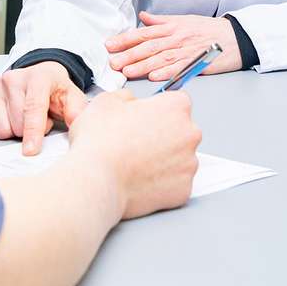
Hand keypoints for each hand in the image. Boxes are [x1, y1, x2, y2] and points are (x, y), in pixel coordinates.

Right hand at [0, 61, 88, 155]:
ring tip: (24, 119)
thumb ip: (76, 110)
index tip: (31, 151)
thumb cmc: (54, 89)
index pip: (33, 108)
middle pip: (16, 124)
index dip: (33, 132)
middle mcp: (13, 78)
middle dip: (28, 132)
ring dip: (13, 131)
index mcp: (38, 77)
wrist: (39, 74)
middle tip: (38, 122)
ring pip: (0, 128)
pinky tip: (9, 118)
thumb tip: (75, 122)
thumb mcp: (72, 96)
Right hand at [66, 90, 201, 218]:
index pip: (177, 103)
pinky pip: (176, 183)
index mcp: (176, 107)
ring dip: (164, 160)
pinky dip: (163, 183)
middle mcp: (190, 134)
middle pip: (182, 131)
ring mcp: (189, 163)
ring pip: (180, 159)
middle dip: (164, 136)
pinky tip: (142, 179)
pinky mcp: (184, 189)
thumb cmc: (101, 142)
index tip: (146, 120)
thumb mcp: (106, 101)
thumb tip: (129, 101)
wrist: (97, 181)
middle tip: (137, 143)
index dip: (158, 111)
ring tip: (137, 164)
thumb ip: (126, 96)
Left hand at [105, 11, 241, 80]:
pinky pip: (179, 68)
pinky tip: (153, 76)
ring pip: (160, 58)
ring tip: (127, 71)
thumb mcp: (184, 20)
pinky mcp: (197, 63)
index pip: (144, 32)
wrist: (235, 37)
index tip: (110, 44)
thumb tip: (143, 17)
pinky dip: (166, 72)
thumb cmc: (209, 29)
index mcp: (172, 27)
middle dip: (129, 54)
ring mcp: (186, 51)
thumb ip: (162, 20)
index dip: (126, 38)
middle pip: (149, 46)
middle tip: (113, 62)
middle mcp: (177, 38)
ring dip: (142, 65)